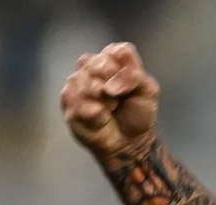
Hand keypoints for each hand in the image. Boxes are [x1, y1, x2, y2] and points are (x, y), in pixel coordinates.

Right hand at [60, 42, 160, 161]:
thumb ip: (135, 77)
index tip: (133, 85)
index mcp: (112, 60)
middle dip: (114, 83)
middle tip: (119, 98)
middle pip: (98, 63)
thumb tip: (109, 86)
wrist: (128, 141)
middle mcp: (90, 67)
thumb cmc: (137, 114)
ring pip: (87, 82)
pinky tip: (101, 119)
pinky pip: (80, 103)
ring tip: (110, 109)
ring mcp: (76, 82)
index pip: (117, 52)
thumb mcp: (148, 92)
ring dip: (106, 101)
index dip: (127, 70)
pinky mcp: (67, 102)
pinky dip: (96, 114)